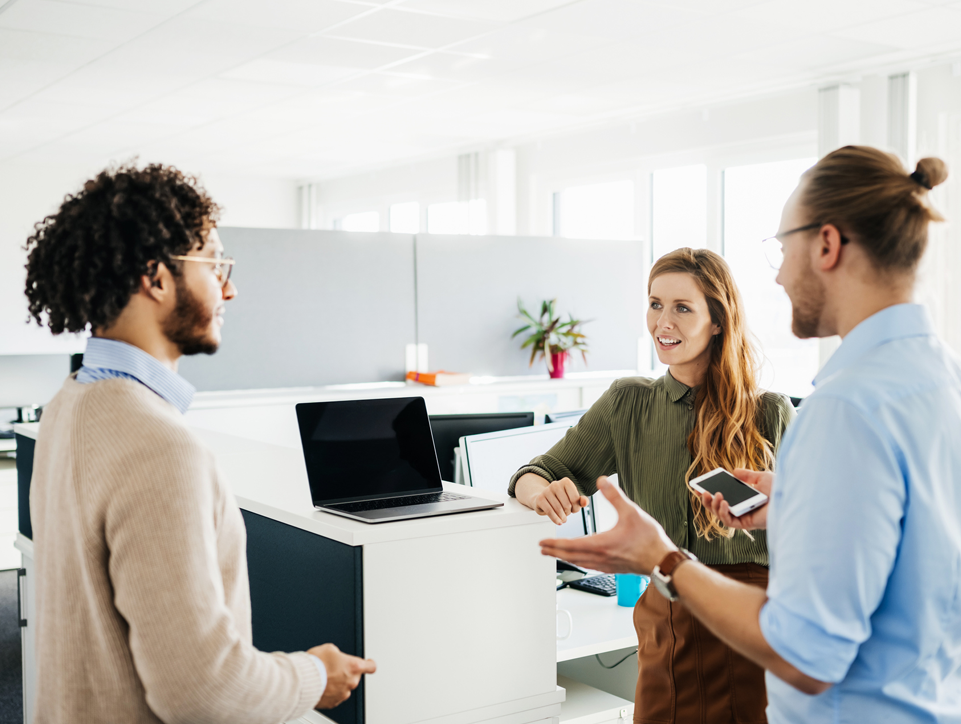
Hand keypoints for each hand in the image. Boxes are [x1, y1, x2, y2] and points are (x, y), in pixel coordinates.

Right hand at [309, 643, 376, 708]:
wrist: (303, 681)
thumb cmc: (315, 664)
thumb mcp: (329, 648)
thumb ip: (338, 653)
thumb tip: (336, 655)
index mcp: (354, 667)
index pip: (371, 666)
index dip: (369, 664)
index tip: (368, 663)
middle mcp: (351, 681)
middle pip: (354, 676)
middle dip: (346, 672)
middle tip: (334, 668)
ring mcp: (342, 693)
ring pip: (345, 687)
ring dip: (338, 683)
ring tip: (325, 677)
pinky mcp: (333, 702)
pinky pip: (335, 696)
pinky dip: (330, 692)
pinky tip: (322, 686)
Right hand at [531, 477, 588, 524]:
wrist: (543, 499)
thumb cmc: (560, 499)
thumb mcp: (573, 499)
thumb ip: (581, 501)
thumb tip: (585, 502)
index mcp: (566, 482)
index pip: (575, 499)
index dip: (576, 508)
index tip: (573, 509)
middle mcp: (555, 484)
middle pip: (567, 504)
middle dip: (568, 512)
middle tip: (566, 513)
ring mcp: (546, 491)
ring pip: (558, 509)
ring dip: (562, 517)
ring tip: (563, 518)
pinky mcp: (540, 499)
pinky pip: (549, 511)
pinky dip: (555, 519)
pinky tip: (558, 522)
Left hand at [539, 476, 675, 574]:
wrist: (663, 560)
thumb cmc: (649, 539)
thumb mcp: (631, 511)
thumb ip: (614, 495)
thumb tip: (602, 480)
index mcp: (601, 544)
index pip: (571, 545)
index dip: (555, 543)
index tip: (542, 542)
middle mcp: (601, 557)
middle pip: (571, 556)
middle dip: (554, 552)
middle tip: (542, 548)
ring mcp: (606, 565)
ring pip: (580, 563)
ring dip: (565, 558)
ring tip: (555, 554)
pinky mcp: (613, 568)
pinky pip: (590, 566)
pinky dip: (579, 562)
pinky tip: (580, 560)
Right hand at [699, 469, 772, 530]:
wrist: (790, 498)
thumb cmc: (779, 490)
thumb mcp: (760, 478)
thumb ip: (746, 475)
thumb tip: (733, 471)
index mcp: (742, 499)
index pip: (722, 498)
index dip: (709, 494)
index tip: (698, 487)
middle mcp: (741, 510)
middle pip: (717, 508)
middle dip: (706, 501)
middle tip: (701, 492)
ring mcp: (743, 517)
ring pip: (720, 515)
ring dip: (713, 505)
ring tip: (714, 495)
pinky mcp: (746, 524)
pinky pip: (729, 521)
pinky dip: (723, 512)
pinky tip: (723, 502)